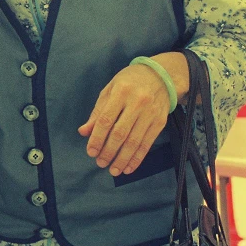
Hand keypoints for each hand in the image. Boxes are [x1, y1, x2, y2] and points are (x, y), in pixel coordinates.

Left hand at [78, 52, 188, 175]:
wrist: (161, 75)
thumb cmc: (129, 82)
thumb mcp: (109, 90)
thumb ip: (97, 111)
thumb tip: (84, 132)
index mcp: (121, 92)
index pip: (106, 120)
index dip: (97, 138)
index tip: (90, 152)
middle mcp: (137, 103)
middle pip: (120, 133)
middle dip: (109, 151)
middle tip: (100, 163)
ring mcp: (151, 113)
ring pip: (135, 141)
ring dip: (123, 159)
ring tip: (113, 170)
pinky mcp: (161, 122)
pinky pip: (148, 143)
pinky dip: (138, 158)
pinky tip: (129, 167)